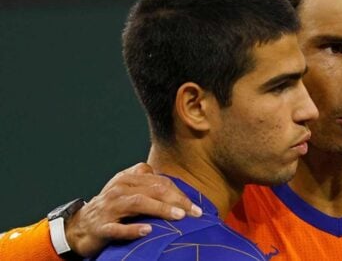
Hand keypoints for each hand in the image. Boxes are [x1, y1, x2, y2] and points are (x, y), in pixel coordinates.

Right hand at [64, 163, 201, 256]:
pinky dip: (133, 229)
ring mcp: (109, 207)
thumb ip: (151, 186)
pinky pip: (118, 228)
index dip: (180, 193)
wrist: (79, 227)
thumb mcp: (129, 190)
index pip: (160, 182)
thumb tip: (181, 194)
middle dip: (177, 200)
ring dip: (160, 209)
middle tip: (194, 213)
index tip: (195, 207)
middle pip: (153, 190)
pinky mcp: (101, 227)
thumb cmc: (112, 208)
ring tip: (179, 216)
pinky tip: (148, 231)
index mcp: (128, 178)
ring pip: (138, 203)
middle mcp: (120, 189)